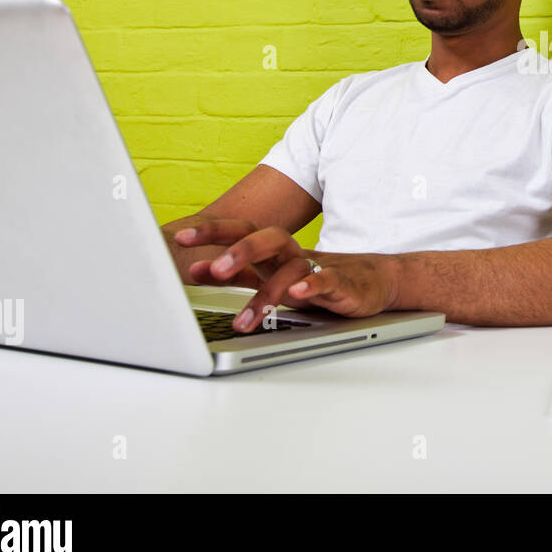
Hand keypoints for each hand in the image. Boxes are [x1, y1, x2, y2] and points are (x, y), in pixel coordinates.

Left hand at [176, 219, 398, 331]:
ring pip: (291, 269)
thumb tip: (193, 269)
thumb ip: (232, 273)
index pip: (239, 231)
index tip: (181, 238)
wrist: (369, 280)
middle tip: (213, 269)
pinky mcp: (341, 283)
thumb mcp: (268, 276)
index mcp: (271, 250)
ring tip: (246, 320)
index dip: (212, 232)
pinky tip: (298, 294)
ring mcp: (317, 266)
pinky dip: (311, 284)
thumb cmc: (313, 278)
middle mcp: (291, 253)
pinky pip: (326, 279)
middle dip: (239, 252)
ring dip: (266, 292)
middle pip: (266, 238)